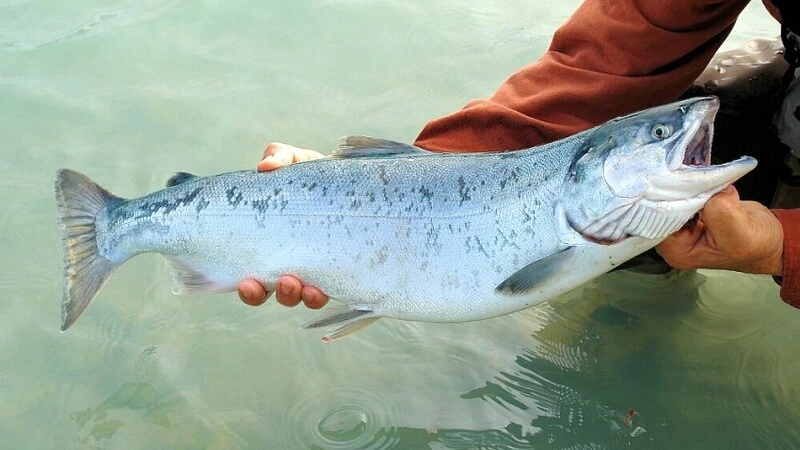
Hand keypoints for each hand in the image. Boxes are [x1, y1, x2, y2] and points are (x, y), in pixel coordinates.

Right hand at [237, 142, 329, 308]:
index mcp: (271, 246)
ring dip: (297, 296)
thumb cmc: (314, 175)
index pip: (253, 277)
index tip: (247, 282)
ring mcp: (316, 268)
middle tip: (277, 284)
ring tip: (300, 285)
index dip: (248, 288)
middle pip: (274, 293)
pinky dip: (322, 293)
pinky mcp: (340, 268)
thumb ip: (279, 158)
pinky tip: (321, 288)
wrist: (353, 182)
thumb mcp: (295, 162)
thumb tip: (264, 166)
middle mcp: (290, 263)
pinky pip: (330, 290)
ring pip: (301, 296)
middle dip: (274, 294)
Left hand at [656, 186, 783, 275]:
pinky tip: (707, 182)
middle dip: (677, 191)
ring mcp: (681, 225)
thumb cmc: (756, 245)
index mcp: (677, 251)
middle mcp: (673, 240)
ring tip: (701, 179)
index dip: (667, 201)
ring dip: (689, 186)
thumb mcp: (738, 230)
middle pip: (662, 208)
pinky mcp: (691, 210)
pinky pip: (686, 192)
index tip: (679, 184)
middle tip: (690, 176)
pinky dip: (697, 184)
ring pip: (673, 198)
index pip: (658, 221)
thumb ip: (718, 211)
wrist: (769, 239)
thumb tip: (708, 189)